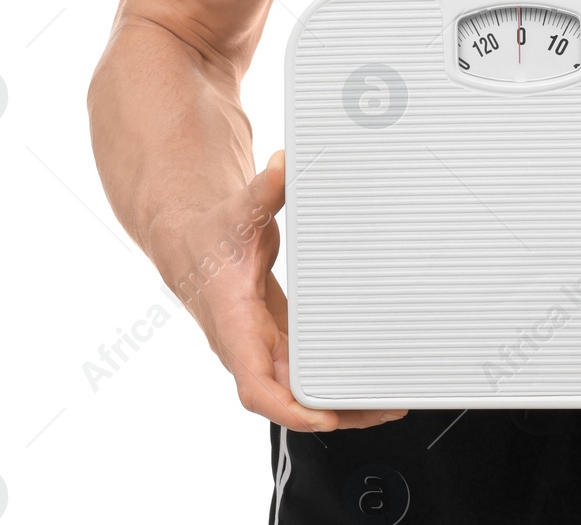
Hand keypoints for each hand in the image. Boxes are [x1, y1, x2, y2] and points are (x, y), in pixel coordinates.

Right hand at [155, 149, 407, 432]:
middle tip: (383, 408)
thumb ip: (262, 192)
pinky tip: (367, 382)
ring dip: (341, 404)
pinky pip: (307, 374)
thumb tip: (284, 165)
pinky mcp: (279, 342)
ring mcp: (264, 349)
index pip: (256, 385)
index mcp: (235, 326)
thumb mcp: (239, 213)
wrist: (192, 247)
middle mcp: (249, 347)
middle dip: (335, 412)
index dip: (290, 407)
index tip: (322, 416)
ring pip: (300, 392)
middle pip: (290, 399)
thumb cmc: (213, 236)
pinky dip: (334, 381)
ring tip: (388, 405)